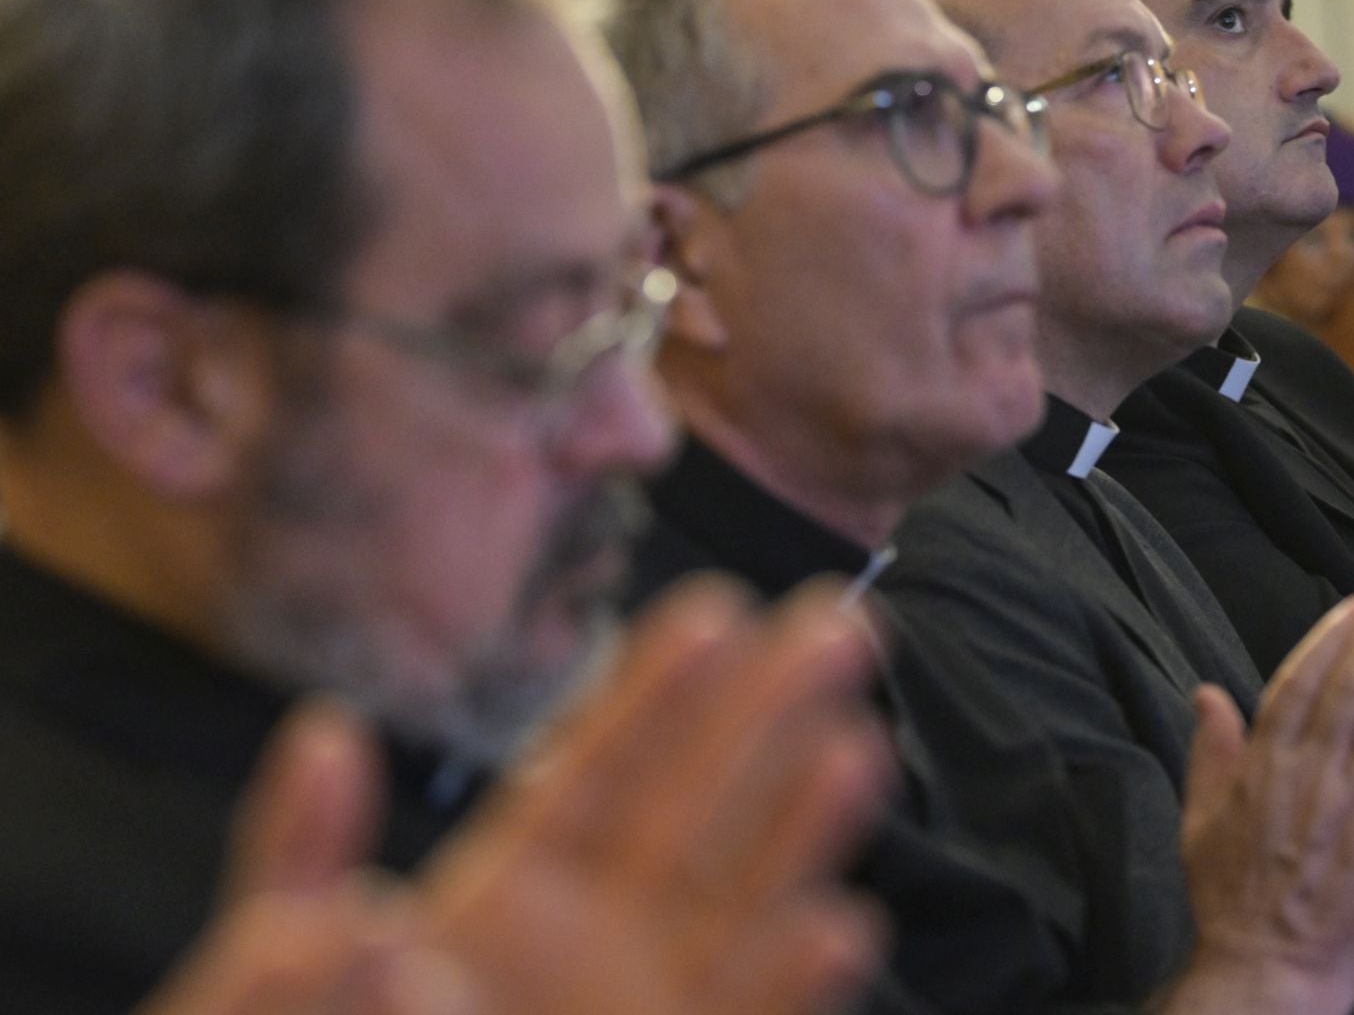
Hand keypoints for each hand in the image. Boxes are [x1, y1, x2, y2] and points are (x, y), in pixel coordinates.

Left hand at [151, 576, 892, 1014]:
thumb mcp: (265, 977)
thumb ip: (295, 866)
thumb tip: (331, 735)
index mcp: (507, 901)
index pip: (595, 774)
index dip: (654, 693)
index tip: (713, 609)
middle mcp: (596, 947)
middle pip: (696, 814)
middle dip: (766, 722)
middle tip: (837, 627)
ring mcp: (645, 1010)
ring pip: (740, 909)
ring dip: (800, 834)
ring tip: (858, 747)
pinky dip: (789, 984)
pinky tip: (842, 927)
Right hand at [1170, 577, 1353, 1014]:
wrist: (1265, 970)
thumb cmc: (1231, 900)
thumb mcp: (1201, 819)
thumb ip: (1209, 750)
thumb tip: (1205, 693)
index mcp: (1264, 764)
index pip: (1301, 682)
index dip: (1333, 637)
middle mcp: (1308, 774)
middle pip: (1353, 685)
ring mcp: (1353, 806)